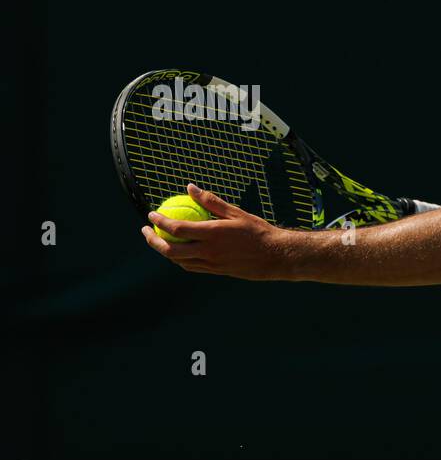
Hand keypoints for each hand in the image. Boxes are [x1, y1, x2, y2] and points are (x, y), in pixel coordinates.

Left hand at [141, 184, 301, 280]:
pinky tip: (180, 251)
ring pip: (178, 260)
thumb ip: (211, 201)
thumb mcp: (236, 213)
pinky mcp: (216, 271)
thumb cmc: (258, 231)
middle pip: (170, 249)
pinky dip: (180, 259)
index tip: (151, 214)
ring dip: (164, 251)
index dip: (160, 221)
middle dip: (152, 240)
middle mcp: (209, 251)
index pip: (177, 228)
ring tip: (159, 240)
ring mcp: (211, 264)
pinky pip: (191, 266)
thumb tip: (190, 188)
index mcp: (213, 234)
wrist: (276, 256)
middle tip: (146, 231)